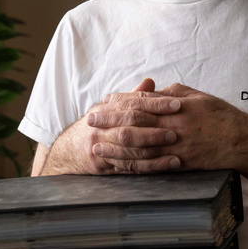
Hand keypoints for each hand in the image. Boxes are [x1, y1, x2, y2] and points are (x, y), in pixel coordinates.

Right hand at [42, 78, 182, 174]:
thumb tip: (150, 81)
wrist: (70, 149)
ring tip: (177, 150)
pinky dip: (152, 166)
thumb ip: (132, 96)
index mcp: (106, 110)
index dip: (155, 103)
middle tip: (176, 131)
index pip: (133, 103)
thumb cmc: (98, 125)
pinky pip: (132, 167)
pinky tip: (169, 164)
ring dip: (155, 151)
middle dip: (154, 130)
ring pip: (131, 150)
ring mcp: (103, 148)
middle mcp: (102, 128)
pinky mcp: (107, 166)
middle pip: (130, 127)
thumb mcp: (111, 108)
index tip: (176, 104)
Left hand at [91, 83, 247, 182]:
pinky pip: (154, 167)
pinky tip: (119, 166)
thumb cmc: (220, 115)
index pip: (143, 102)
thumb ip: (171, 94)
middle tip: (91, 120)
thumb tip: (149, 92)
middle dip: (110, 122)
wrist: (242, 141)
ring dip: (116, 148)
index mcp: (177, 107)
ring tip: (97, 146)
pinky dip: (134, 166)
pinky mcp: (181, 164)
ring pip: (140, 148)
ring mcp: (177, 147)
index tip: (104, 101)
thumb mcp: (197, 96)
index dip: (121, 102)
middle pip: (135, 123)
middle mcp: (175, 126)